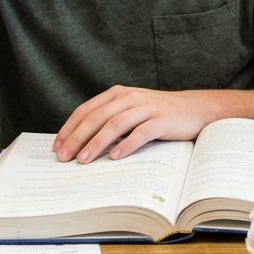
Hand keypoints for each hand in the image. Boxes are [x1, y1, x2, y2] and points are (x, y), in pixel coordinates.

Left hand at [53, 86, 217, 163]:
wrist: (196, 109)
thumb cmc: (160, 113)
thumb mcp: (132, 109)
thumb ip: (111, 118)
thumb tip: (82, 142)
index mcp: (118, 93)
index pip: (86, 110)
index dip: (69, 128)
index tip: (57, 146)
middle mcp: (130, 97)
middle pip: (97, 117)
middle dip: (77, 138)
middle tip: (64, 157)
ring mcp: (146, 108)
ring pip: (114, 125)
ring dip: (96, 143)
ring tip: (84, 160)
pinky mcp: (162, 120)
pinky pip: (140, 133)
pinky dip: (125, 145)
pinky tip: (114, 157)